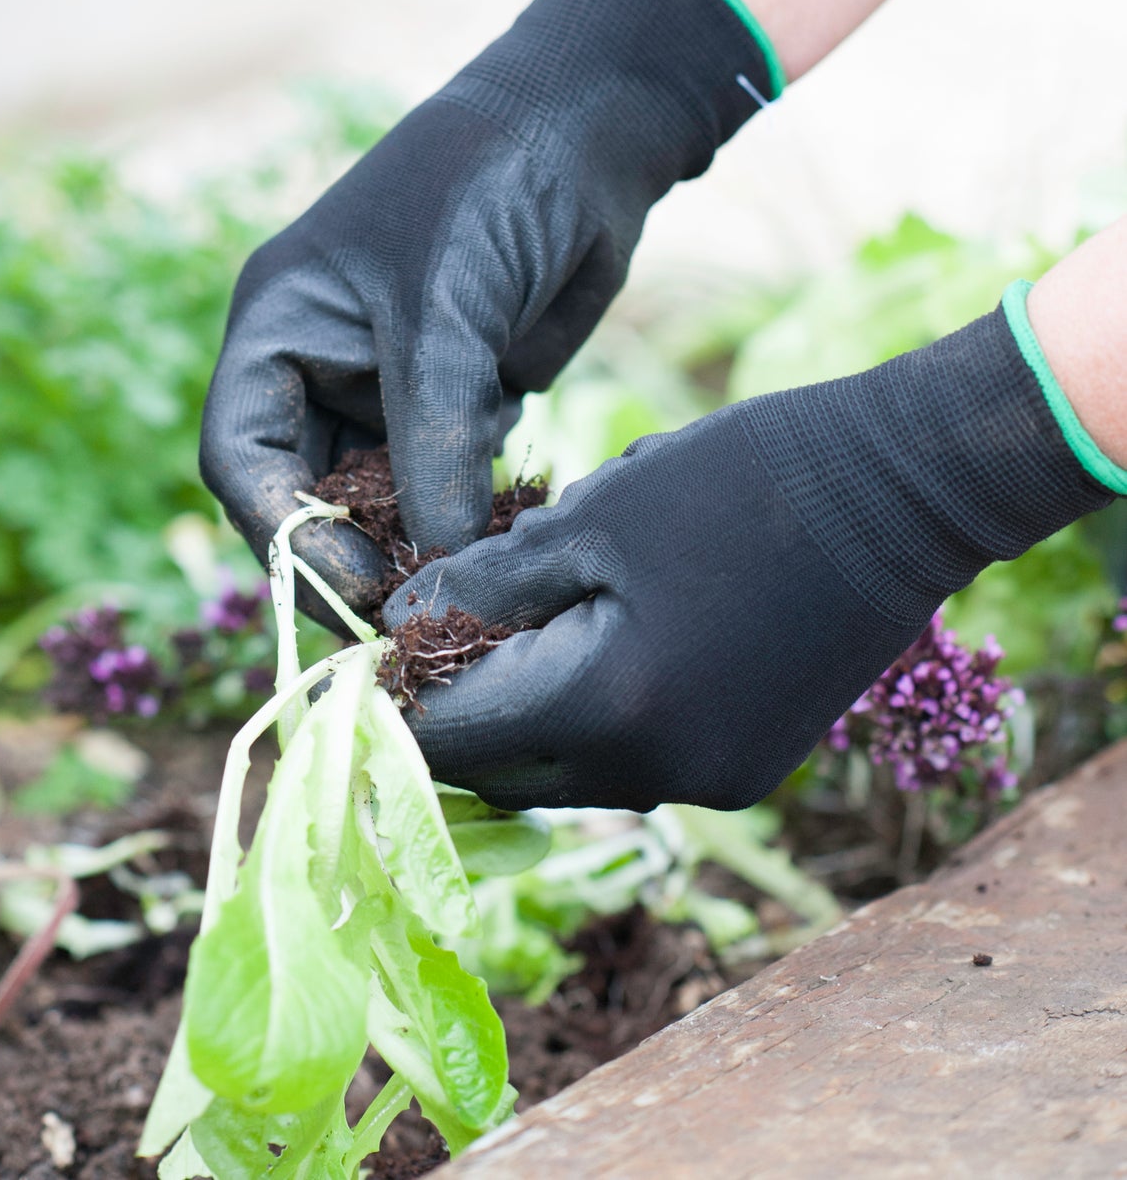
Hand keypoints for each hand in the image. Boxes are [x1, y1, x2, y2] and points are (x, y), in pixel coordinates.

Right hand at [200, 0, 777, 621]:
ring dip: (412, 543)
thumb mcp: (445, 315)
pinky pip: (441, 483)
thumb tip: (431, 564)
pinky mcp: (457, 400)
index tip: (353, 588)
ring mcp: (389, 383)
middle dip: (349, 554)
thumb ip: (432, 442)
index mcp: (279, 324)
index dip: (282, 532)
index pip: (240, 453)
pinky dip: (463, 517)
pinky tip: (502, 534)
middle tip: (412, 615)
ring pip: (377, 499)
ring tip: (464, 581)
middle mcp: (320, 360)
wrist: (591, 131)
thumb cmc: (491, 189)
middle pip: (304, 492)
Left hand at [384, 299, 1116, 810]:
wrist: (900, 492)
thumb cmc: (737, 482)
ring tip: (507, 612)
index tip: (365, 644)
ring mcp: (708, 782)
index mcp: (610, 710)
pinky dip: (584, 708)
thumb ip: (482, 585)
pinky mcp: (743, 766)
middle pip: (501, 768)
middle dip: (451, 706)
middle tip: (425, 623)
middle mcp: (657, 776)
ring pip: (562, 767)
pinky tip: (586, 628)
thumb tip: (398, 624)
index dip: (393, 696)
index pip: (451, 739)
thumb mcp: (589, 518)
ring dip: (518, 704)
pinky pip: (625, 757)